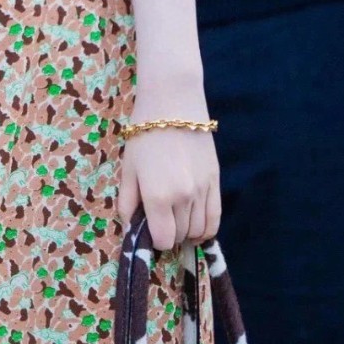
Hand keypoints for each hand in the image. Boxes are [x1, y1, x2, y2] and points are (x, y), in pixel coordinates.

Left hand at [117, 82, 220, 249]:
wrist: (174, 103)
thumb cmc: (144, 133)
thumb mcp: (128, 167)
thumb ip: (127, 202)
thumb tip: (129, 228)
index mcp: (158, 196)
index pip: (162, 240)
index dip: (154, 241)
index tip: (148, 230)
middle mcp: (184, 198)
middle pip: (180, 236)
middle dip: (168, 234)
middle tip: (158, 221)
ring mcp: (203, 191)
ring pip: (198, 231)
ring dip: (185, 232)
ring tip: (174, 219)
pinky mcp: (216, 182)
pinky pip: (215, 219)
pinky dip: (205, 229)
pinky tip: (195, 228)